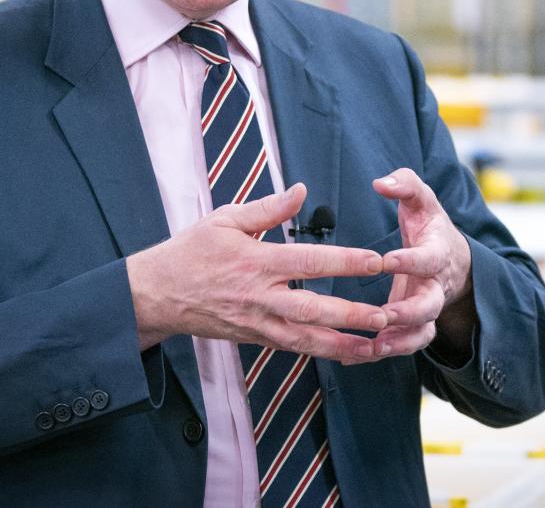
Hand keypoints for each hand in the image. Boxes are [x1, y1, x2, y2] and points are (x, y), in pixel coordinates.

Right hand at [126, 183, 388, 363]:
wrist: (157, 295)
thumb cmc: (191, 252)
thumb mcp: (224, 219)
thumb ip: (268, 208)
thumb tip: (301, 190)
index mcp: (256, 262)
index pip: (309, 262)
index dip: (345, 262)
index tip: (376, 261)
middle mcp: (261, 297)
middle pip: (314, 309)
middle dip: (352, 314)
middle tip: (387, 314)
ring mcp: (259, 323)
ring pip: (308, 339)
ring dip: (345, 344)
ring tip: (379, 345)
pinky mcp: (256, 338)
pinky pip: (295, 348)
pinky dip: (324, 352)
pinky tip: (350, 353)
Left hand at [372, 169, 474, 360]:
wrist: (452, 259)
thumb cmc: (430, 225)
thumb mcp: (423, 199)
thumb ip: (404, 184)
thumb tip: (381, 182)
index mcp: (437, 253)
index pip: (428, 259)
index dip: (411, 261)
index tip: (388, 260)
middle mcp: (435, 286)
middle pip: (430, 306)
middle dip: (408, 314)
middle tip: (383, 316)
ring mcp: (426, 309)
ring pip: (420, 334)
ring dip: (399, 343)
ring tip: (373, 347)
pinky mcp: (413, 325)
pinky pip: (402, 345)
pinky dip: (379, 353)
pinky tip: (349, 356)